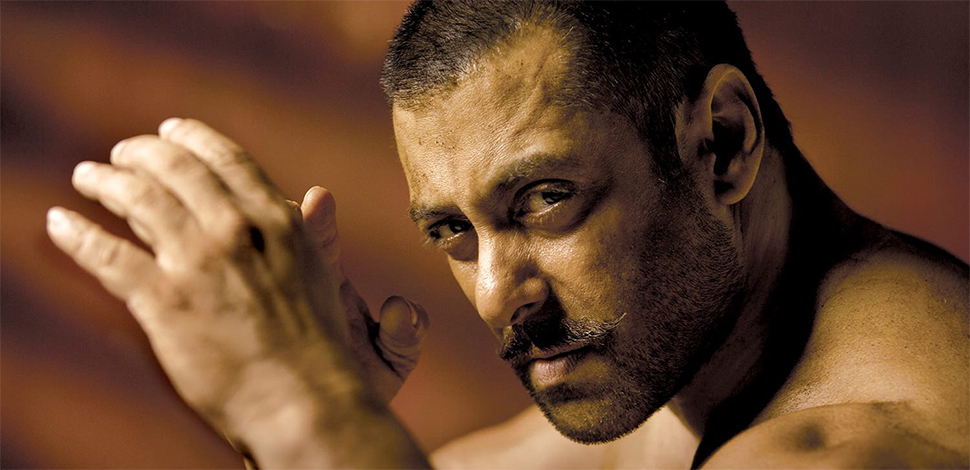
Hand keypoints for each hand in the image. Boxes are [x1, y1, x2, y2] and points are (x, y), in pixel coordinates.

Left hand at [45, 120, 433, 468]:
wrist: (301, 398)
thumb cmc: (314, 341)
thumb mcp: (318, 269)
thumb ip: (303, 228)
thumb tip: (312, 195)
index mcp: (275, 219)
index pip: (225, 158)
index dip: (191, 138)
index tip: (171, 131)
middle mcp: (235, 229)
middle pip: (175, 168)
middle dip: (142, 152)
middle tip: (123, 153)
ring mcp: (198, 263)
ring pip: (138, 199)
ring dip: (105, 180)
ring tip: (87, 176)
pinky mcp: (164, 301)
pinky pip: (107, 255)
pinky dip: (78, 234)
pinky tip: (60, 222)